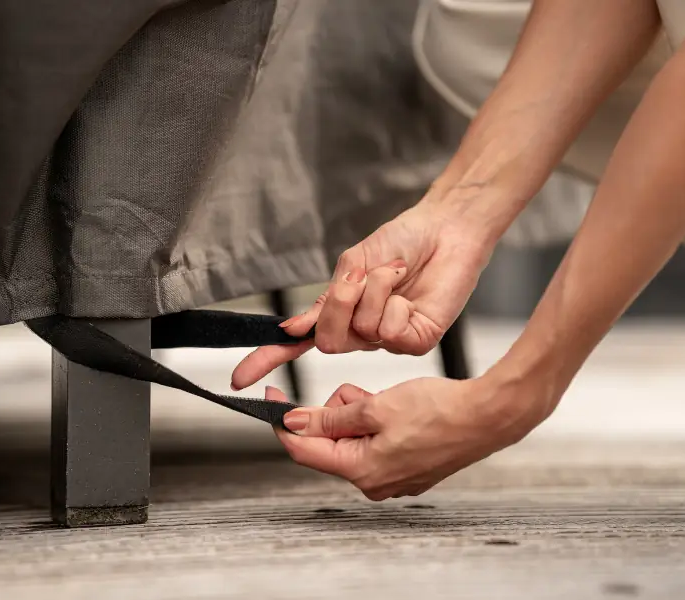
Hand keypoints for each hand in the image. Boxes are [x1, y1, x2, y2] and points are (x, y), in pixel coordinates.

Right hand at [231, 199, 494, 390]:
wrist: (445, 228)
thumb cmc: (401, 242)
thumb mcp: (352, 265)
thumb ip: (325, 300)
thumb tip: (290, 327)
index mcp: (342, 314)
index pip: (299, 343)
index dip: (268, 358)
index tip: (239, 378)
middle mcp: (363, 333)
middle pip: (329, 341)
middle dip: (338, 305)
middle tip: (355, 277)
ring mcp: (389, 340)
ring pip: (360, 332)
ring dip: (373, 292)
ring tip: (394, 272)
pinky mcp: (417, 341)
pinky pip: (390, 333)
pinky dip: (394, 302)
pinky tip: (409, 290)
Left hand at [266, 373, 554, 499]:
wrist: (487, 416)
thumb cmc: (438, 410)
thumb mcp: (375, 406)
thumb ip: (329, 418)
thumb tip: (292, 422)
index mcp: (361, 471)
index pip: (303, 449)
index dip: (282, 420)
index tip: (272, 396)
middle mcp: (373, 482)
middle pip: (328, 442)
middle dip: (334, 413)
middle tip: (359, 393)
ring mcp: (391, 477)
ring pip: (351, 438)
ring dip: (356, 413)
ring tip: (385, 400)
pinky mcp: (405, 468)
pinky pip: (372, 442)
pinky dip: (375, 421)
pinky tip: (396, 409)